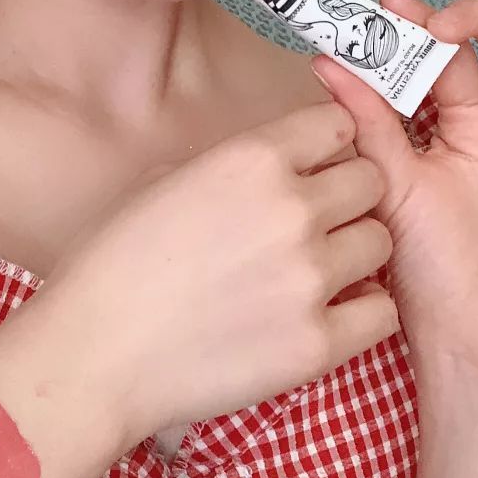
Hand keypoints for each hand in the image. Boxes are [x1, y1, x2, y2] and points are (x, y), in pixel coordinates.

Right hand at [40, 100, 397, 446]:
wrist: (96, 351)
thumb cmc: (114, 260)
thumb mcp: (164, 178)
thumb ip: (230, 166)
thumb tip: (266, 169)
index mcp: (252, 158)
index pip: (336, 125)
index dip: (329, 143)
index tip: (318, 161)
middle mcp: (292, 208)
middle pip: (371, 181)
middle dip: (349, 194)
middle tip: (321, 218)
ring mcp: (310, 278)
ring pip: (381, 242)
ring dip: (356, 251)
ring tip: (320, 269)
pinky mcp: (318, 344)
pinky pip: (380, 313)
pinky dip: (360, 312)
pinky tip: (326, 313)